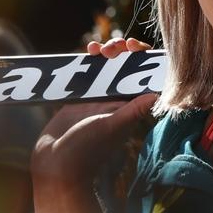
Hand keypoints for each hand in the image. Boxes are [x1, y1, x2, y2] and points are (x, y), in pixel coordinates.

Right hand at [32, 38, 154, 184]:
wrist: (55, 164)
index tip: (135, 48)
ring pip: (108, 67)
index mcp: (129, 108)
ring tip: (97, 49)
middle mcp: (116, 102)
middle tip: (114, 48)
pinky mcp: (79, 98)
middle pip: (127, 68)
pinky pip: (88, 73)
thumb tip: (156, 95)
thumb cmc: (85, 150)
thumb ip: (131, 112)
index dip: (144, 60)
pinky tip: (87, 52)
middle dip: (123, 51)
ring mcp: (98, 99)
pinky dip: (89, 60)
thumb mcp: (109, 128)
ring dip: (106, 53)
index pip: (144, 79)